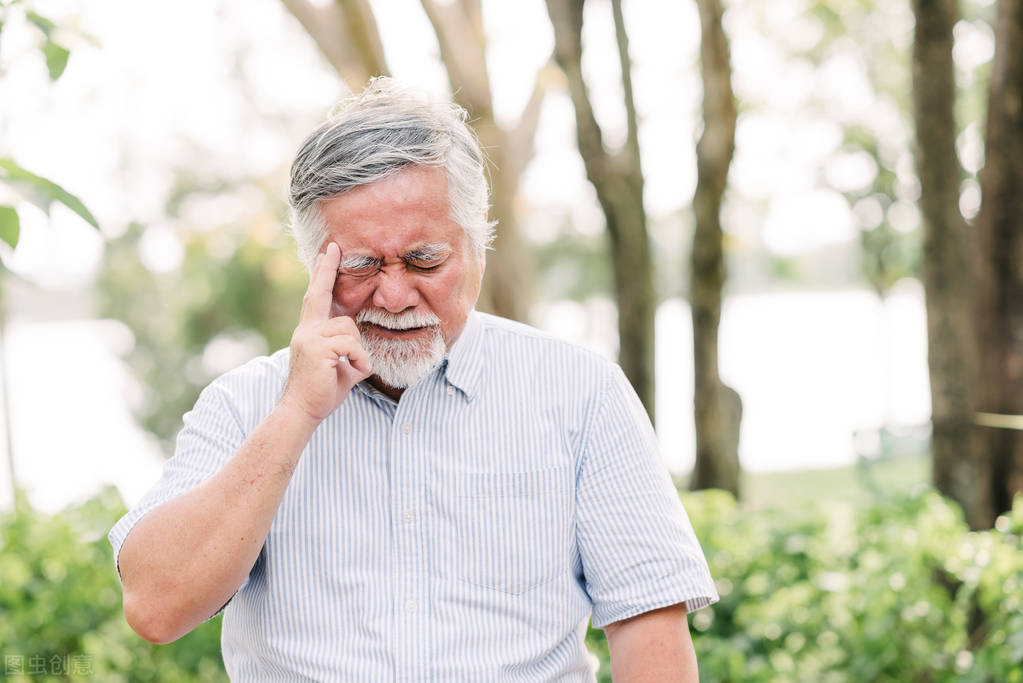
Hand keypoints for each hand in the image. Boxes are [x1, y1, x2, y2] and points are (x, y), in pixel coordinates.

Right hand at [279, 242, 372, 424]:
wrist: (302, 411)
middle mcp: (306, 330)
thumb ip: (347, 350)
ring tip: (352, 369)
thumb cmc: (321, 392)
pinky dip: (360, 361)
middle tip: (334, 247)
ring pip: (350, 328)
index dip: (322, 275)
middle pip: (320, 296)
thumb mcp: (338, 366)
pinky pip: (352, 345)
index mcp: (310, 332)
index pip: (316, 298)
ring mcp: (310, 338)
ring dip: (359, 351)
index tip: (327, 254)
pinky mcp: (318, 348)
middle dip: (327, 270)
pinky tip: (352, 373)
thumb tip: (360, 347)